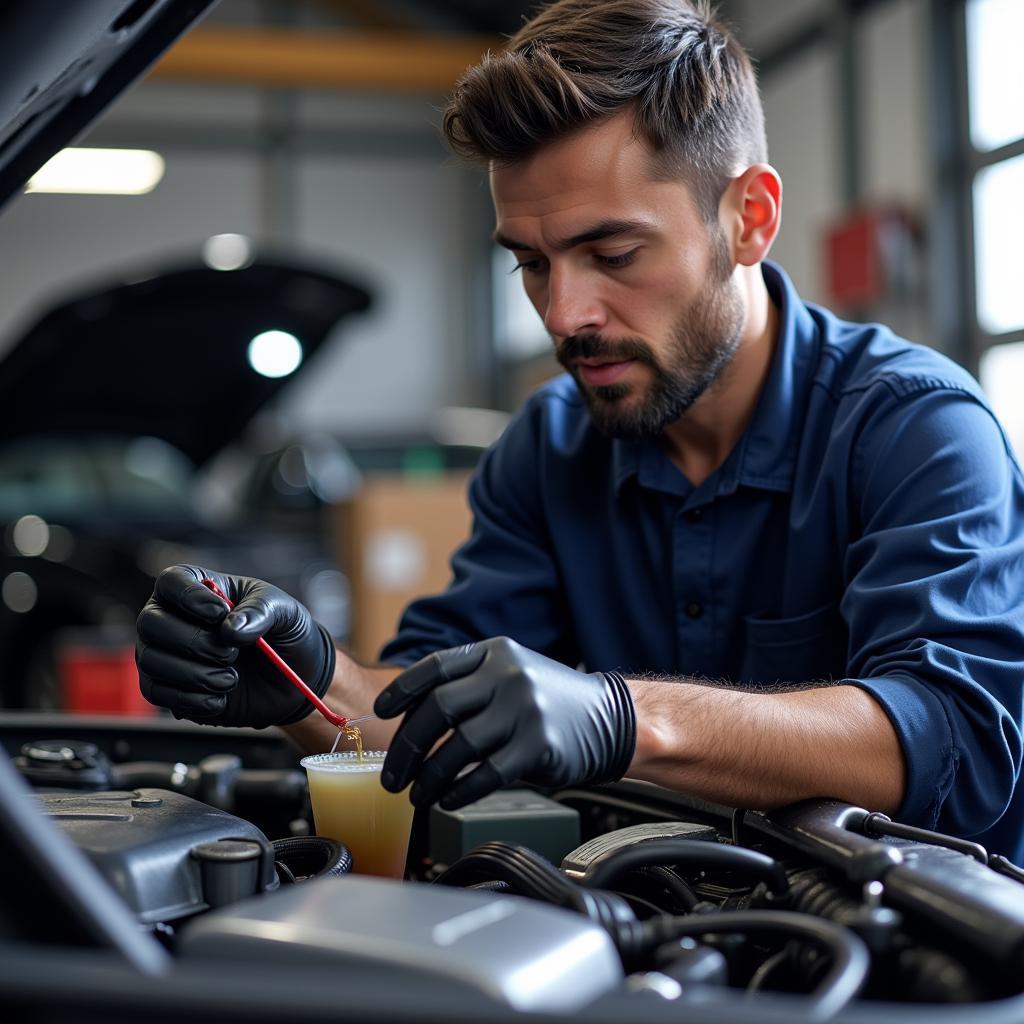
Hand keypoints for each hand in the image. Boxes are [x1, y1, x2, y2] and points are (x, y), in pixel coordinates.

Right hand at [136, 565, 335, 727]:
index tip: (220, 613)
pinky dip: (192, 699)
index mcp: (199, 589)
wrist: (291, 680)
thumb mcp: (285, 611)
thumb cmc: (283, 633)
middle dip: (193, 641)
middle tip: (231, 653)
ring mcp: (166, 654)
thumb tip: (229, 628)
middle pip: (151, 622)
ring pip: (151, 661)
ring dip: (195, 674)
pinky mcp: (168, 688)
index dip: (189, 597)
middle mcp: (173, 618)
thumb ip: (260, 611)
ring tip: (231, 678)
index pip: (171, 581)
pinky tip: (220, 698)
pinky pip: (159, 693)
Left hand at [373, 636, 635, 808]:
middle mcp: (507, 675)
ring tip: (417, 794)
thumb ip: (469, 685)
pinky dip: (459, 792)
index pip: (435, 668)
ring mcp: (524, 709)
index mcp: (494, 652)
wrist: (611, 719)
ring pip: (457, 747)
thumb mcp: (511, 673)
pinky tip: (447, 800)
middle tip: (392, 774)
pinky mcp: (538, 745)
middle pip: (438, 709)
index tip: (381, 713)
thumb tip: (412, 716)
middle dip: (407, 746)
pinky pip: (485, 774)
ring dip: (429, 777)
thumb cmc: (550, 701)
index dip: (403, 691)